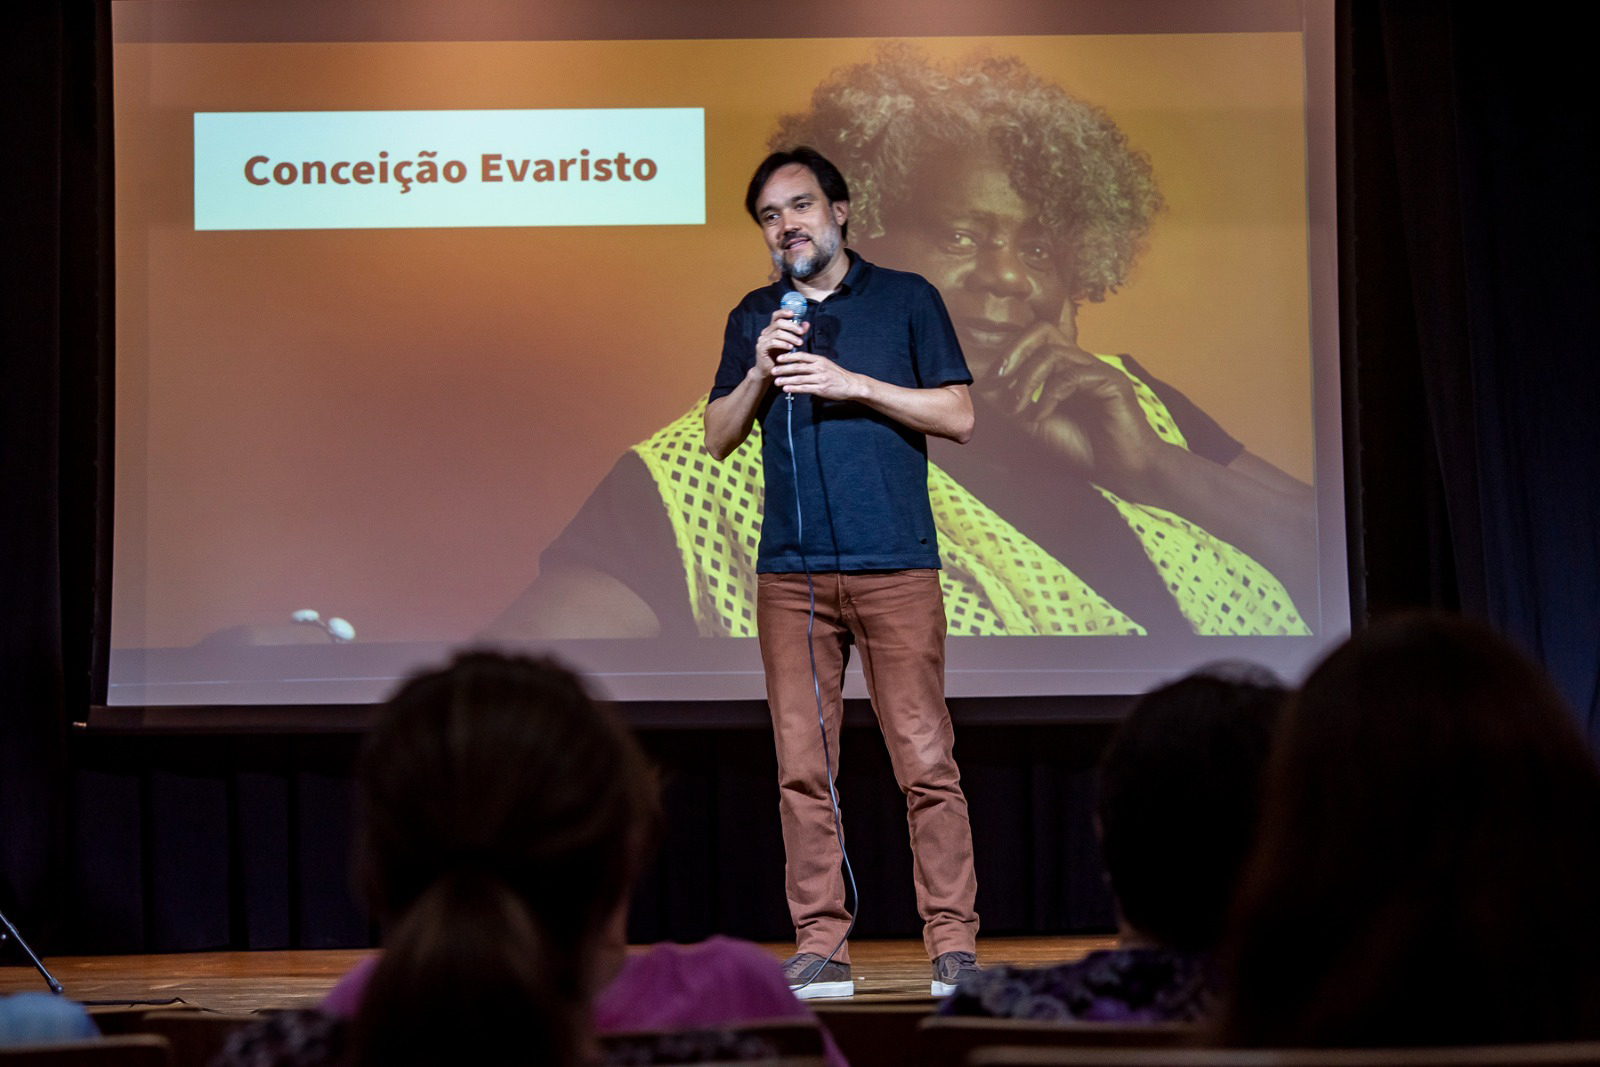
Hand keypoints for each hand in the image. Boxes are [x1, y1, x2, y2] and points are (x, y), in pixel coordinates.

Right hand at [754, 308, 808, 381]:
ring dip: (790, 337)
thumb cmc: (780, 358)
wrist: (769, 372)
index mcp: (771, 329)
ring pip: (777, 333)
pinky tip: (790, 348)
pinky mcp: (761, 348)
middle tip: (801, 332)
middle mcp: (765, 333)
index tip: (793, 313)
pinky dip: (783, 344)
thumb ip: (797, 333)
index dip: (783, 312)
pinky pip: (773, 342)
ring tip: (799, 343)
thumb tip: (806, 323)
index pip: (776, 316)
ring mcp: (762, 340)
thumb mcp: (791, 344)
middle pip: (778, 323)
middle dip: (792, 326)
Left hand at [772, 351, 862, 400]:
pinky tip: (786, 388)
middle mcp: (819, 368)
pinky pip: (804, 388)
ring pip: (799, 378)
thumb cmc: (837, 374)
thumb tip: (797, 361)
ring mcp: (820, 379)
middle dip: (783, 369)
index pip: (801, 356)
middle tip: (773, 370)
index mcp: (819, 360)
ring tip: (777, 381)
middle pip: (798, 367)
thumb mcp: (825, 364)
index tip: (779, 358)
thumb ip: (812, 362)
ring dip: (786, 380)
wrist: (851, 384)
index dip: (789, 357)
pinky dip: (794, 388)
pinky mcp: (821, 389)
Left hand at [977, 322, 1167, 485]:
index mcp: (1064, 368)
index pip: (1033, 339)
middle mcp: (1080, 362)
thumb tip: (982, 384)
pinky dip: (1048, 396)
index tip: (987, 380)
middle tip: (997, 378)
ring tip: (1018, 408)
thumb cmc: (1081, 447)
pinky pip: (1071, 376)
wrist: (1120, 471)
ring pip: (1052, 353)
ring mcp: (1097, 370)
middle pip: (1042, 330)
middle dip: (1014, 351)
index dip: (1007, 353)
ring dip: (1026, 380)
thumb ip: (1011, 403)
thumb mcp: (1034, 423)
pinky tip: (1042, 416)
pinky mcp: (1112, 382)